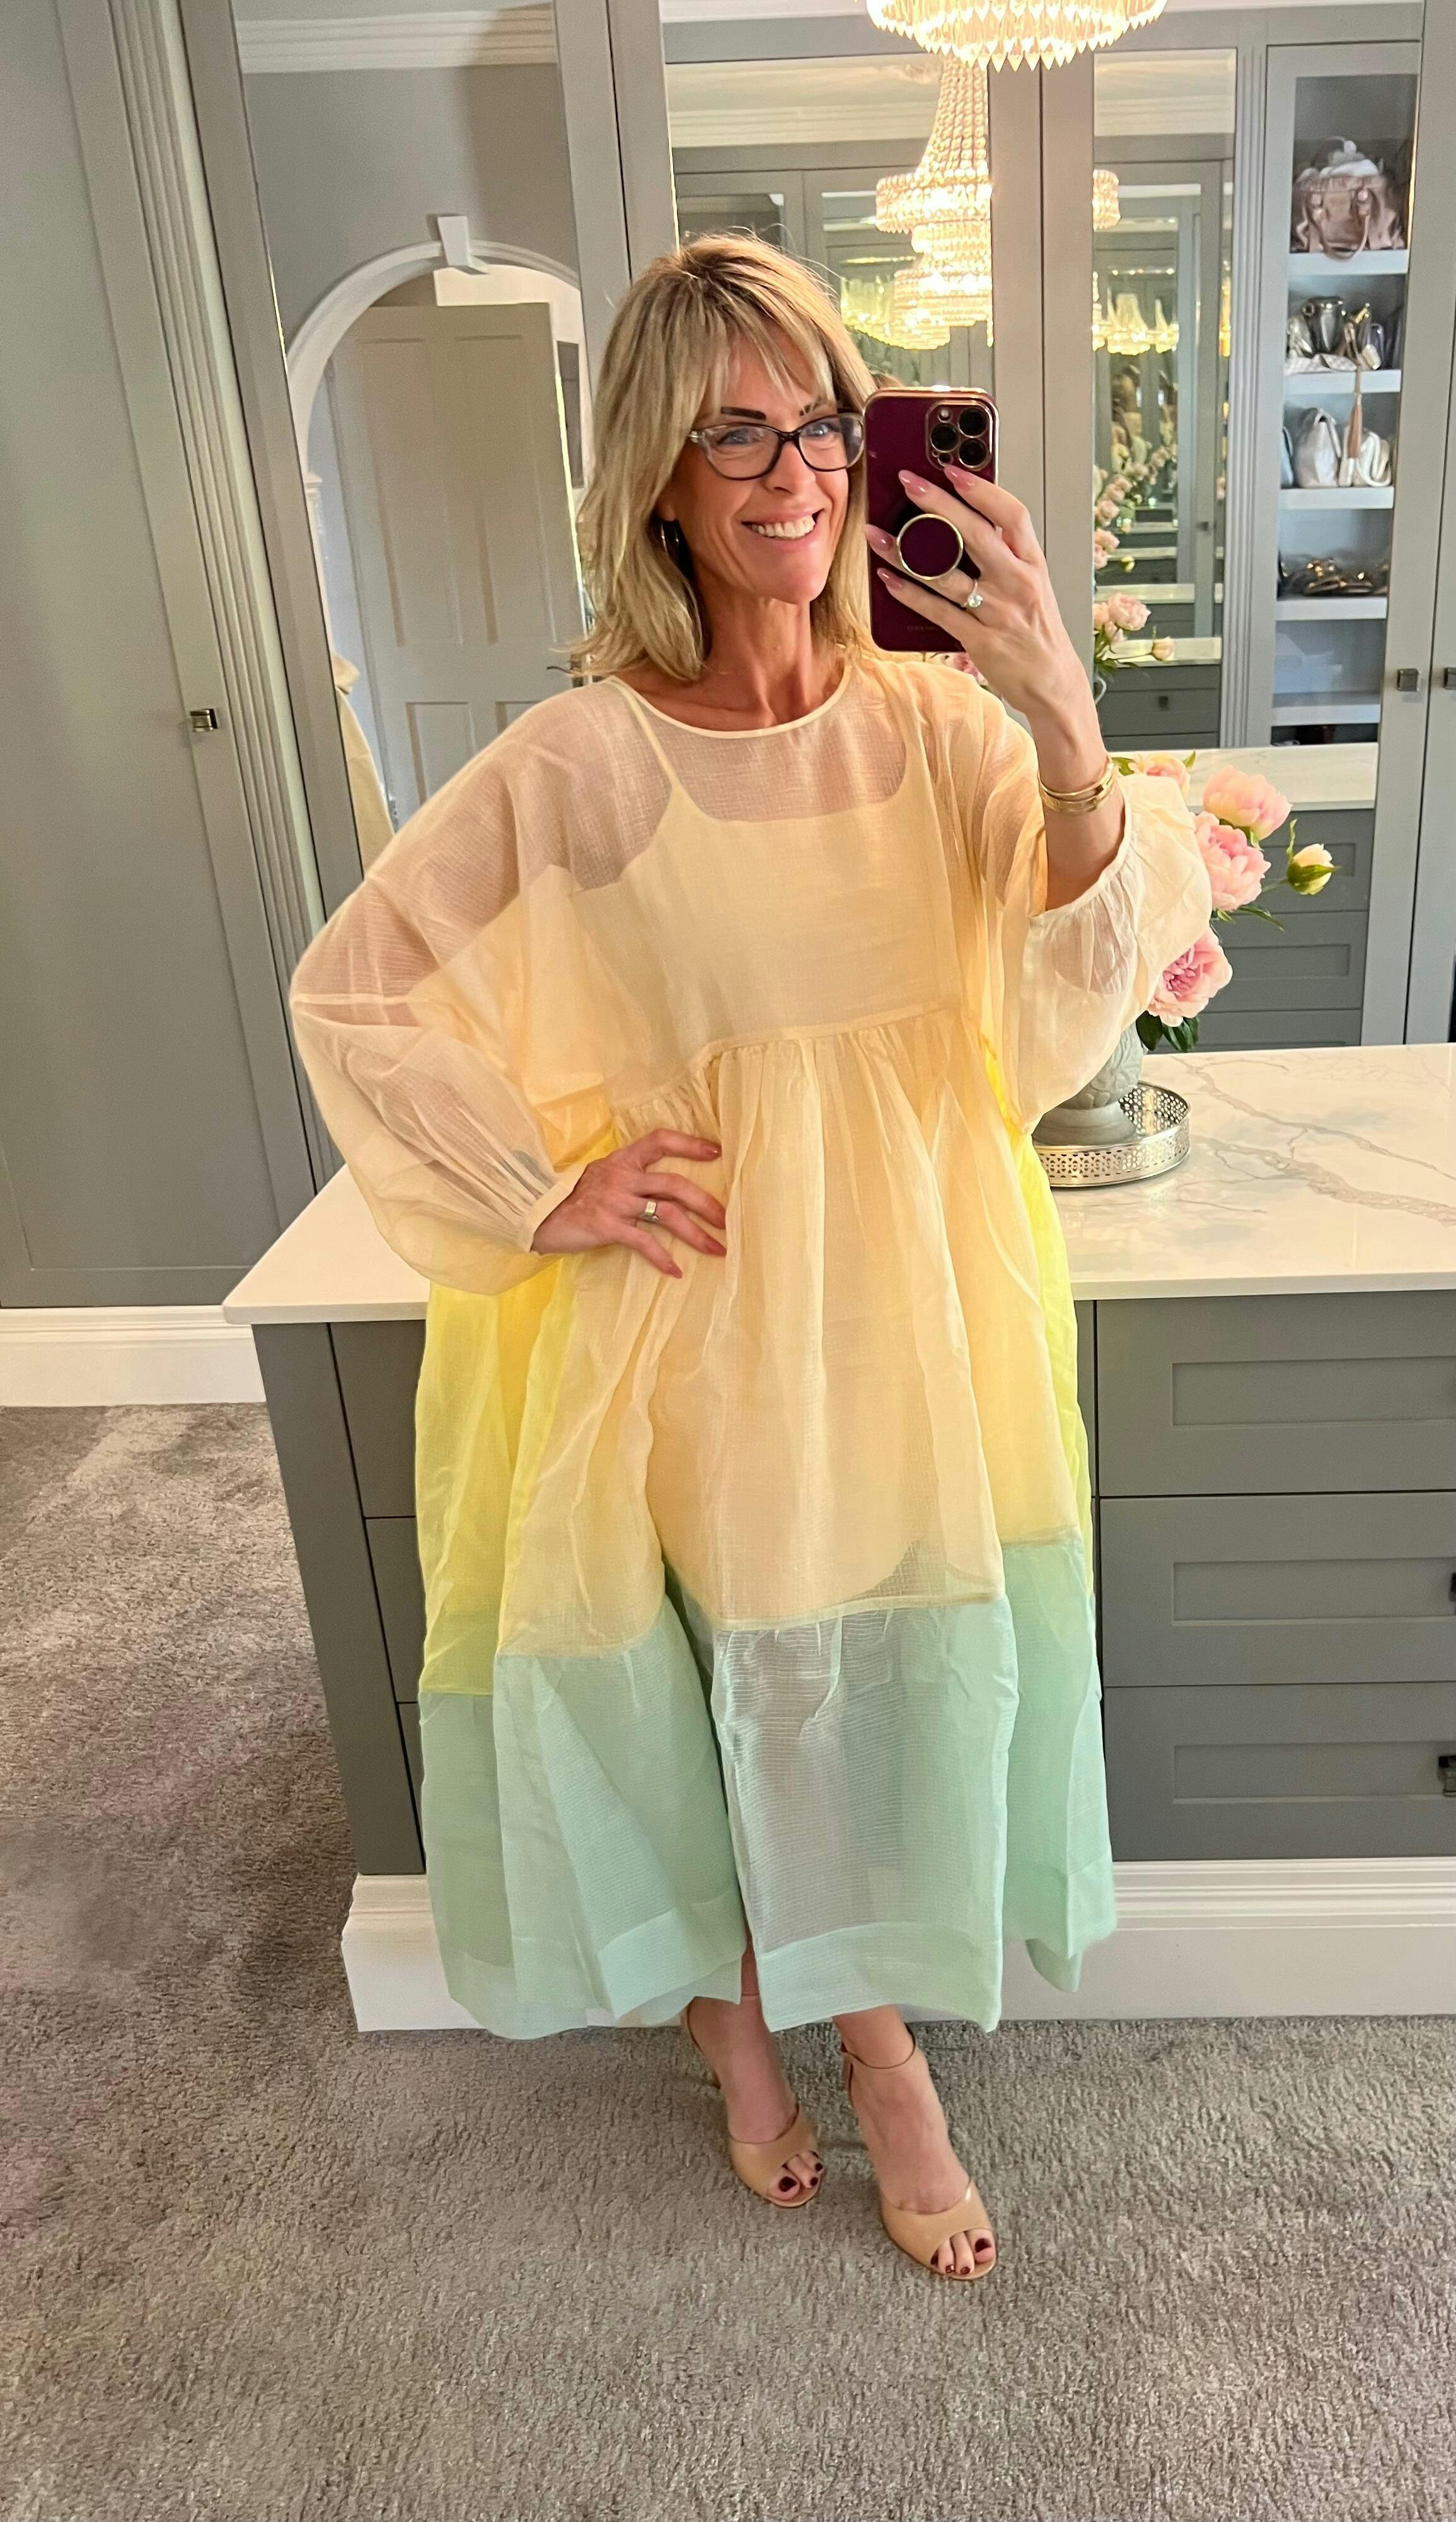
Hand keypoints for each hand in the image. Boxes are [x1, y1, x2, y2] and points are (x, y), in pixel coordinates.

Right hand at [530, 1129, 725, 1279]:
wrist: (539, 1215)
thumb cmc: (575, 1198)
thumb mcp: (602, 1175)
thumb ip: (630, 1176)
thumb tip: (665, 1188)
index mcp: (623, 1160)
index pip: (660, 1141)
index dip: (689, 1143)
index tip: (716, 1151)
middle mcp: (623, 1177)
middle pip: (676, 1184)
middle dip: (707, 1203)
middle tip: (727, 1220)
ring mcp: (616, 1201)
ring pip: (668, 1214)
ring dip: (696, 1234)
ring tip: (716, 1249)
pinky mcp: (608, 1226)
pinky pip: (644, 1243)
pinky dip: (663, 1258)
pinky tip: (676, 1271)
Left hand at [867, 466, 1096, 757]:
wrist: (1052, 683)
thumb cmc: (1037, 632)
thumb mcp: (1033, 585)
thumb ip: (1005, 555)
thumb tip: (961, 523)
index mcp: (1033, 563)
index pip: (1013, 515)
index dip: (982, 489)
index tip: (953, 469)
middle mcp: (1017, 583)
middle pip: (975, 533)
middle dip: (937, 504)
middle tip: (908, 483)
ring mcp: (998, 612)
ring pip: (946, 573)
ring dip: (906, 552)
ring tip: (877, 535)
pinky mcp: (979, 640)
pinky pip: (937, 611)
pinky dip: (909, 594)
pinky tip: (888, 579)